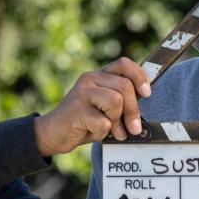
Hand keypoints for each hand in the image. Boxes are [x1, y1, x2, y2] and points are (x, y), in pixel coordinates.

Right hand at [33, 57, 150, 154]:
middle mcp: (89, 79)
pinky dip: (102, 132)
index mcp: (97, 76)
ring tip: (109, 130)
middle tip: (133, 128)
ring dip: (116, 121)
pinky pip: (103, 121)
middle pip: (125, 86)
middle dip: (133, 110)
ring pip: (116, 102)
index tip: (147, 93)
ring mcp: (82, 93)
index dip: (139, 77)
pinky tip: (91, 132)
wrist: (52, 134)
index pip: (124, 64)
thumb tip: (144, 107)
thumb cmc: (82, 122)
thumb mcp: (103, 108)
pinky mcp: (76, 110)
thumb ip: (120, 102)